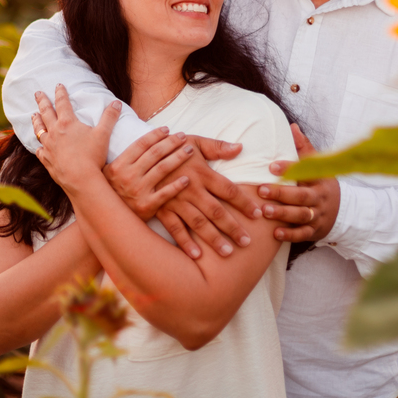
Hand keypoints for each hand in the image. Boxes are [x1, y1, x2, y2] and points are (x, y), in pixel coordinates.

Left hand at [32, 85, 117, 192]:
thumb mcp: (103, 134)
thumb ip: (109, 117)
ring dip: (36, 121)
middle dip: (42, 101)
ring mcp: (49, 146)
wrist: (80, 179)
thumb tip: (116, 102)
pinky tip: (39, 147)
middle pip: (46, 113)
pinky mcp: (47, 160)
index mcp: (68, 123)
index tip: (58, 85)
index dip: (60, 93)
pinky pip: (40, 151)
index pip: (62, 103)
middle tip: (37, 93)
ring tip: (33, 115)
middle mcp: (55, 132)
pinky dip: (39, 147)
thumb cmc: (92, 156)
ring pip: (39, 130)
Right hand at [103, 127, 196, 220]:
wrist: (107, 219)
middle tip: (182, 136)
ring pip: (162, 169)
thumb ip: (120, 155)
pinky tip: (187, 179)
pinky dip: (177, 185)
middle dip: (170, 142)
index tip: (167, 129)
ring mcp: (137, 191)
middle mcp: (128, 176)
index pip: (141, 144)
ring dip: (178, 157)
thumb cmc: (111, 192)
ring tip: (189, 150)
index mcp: (119, 165)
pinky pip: (165, 194)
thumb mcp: (109, 171)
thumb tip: (129, 128)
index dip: (155, 135)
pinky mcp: (146, 206)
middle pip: (154, 154)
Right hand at [152, 141, 261, 259]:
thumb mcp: (194, 141)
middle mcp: (190, 189)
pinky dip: (185, 242)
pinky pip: (175, 228)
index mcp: (202, 172)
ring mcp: (175, 200)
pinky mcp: (162, 208)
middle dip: (232, 227)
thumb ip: (217, 146)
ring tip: (228, 252)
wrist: (140, 154)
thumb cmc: (172, 148)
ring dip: (213, 238)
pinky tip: (197, 256)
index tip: (258, 214)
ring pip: (198, 223)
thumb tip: (240, 148)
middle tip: (247, 242)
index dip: (244, 203)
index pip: (228, 190)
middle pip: (216, 211)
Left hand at [259, 123, 339, 242]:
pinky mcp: (315, 231)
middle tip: (261, 190)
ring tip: (265, 211)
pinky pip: (303, 234)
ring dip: (283, 214)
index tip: (271, 165)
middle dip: (281, 194)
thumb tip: (292, 126)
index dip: (289, 168)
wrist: (343, 211)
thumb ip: (303, 147)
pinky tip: (275, 233)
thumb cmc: (321, 184)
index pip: (305, 172)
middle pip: (302, 196)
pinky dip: (290, 234)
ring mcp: (318, 215)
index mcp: (319, 179)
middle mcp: (319, 197)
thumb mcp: (318, 165)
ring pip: (302, 215)